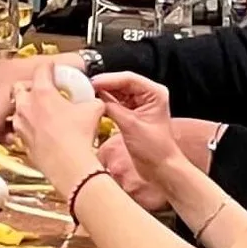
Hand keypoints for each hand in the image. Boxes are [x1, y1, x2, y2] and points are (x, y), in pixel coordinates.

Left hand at [10, 71, 104, 203]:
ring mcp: (21, 124)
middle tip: (43, 91)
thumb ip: (92, 101)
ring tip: (42, 112)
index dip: (48, 67)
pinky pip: (20, 128)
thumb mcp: (93, 110)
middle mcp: (27, 105)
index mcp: (42, 93)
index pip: (41, 70)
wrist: (69, 166)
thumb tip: (95, 101)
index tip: (51, 68)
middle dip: (29, 87)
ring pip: (17, 108)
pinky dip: (28, 127)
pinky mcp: (21, 140)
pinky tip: (41, 131)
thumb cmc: (77, 137)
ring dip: (27, 108)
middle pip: (20, 87)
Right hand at [89, 72, 183, 193]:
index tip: (92, 82)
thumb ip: (112, 108)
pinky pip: (117, 103)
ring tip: (87, 95)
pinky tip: (95, 104)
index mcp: (155, 93)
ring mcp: (141, 105)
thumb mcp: (130, 125)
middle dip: (104, 85)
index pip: (128, 79)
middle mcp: (149, 96)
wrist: (161, 168)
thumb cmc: (155, 150)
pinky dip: (106, 103)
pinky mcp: (133, 114)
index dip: (108, 79)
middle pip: (122, 83)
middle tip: (86, 88)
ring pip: (118, 92)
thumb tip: (95, 96)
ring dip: (103, 93)